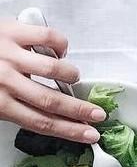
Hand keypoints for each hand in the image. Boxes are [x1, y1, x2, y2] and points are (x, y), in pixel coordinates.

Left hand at [0, 20, 104, 141]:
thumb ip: (8, 108)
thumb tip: (41, 116)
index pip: (41, 122)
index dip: (69, 131)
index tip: (88, 135)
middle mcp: (7, 82)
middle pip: (52, 102)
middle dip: (80, 111)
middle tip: (98, 115)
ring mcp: (12, 55)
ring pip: (54, 69)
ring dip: (70, 76)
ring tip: (74, 78)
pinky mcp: (14, 31)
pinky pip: (49, 37)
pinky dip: (61, 44)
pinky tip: (61, 49)